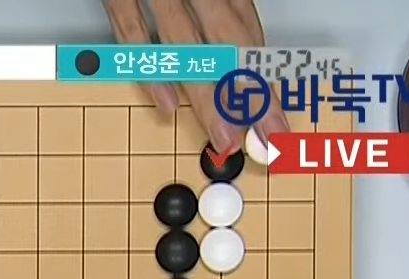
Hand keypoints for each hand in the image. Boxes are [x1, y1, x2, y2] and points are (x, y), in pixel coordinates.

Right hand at [103, 0, 289, 152]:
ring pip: (185, 45)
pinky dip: (148, 67)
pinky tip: (167, 102)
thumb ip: (221, 6)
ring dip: (206, 95)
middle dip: (247, 96)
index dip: (263, 75)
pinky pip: (132, 29)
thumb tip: (240, 50)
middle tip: (265, 135)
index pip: (247, 30)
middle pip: (227, 44)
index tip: (276, 113)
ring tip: (222, 134)